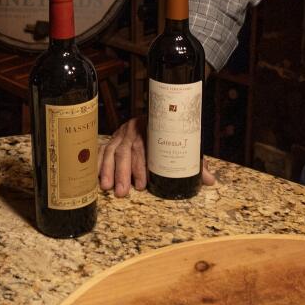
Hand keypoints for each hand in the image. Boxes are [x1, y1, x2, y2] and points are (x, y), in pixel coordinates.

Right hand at [97, 116, 218, 197]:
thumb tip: (209, 180)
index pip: (145, 146)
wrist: (157, 113)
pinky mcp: (111, 139)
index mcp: (151, 128)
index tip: (144, 183)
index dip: (141, 165)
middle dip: (123, 172)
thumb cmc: (168, 134)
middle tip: (123, 191)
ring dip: (108, 170)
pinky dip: (96, 162)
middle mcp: (133, 130)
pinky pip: (100, 150)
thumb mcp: (182, 144)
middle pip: (125, 151)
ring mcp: (120, 134)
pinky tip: (94, 176)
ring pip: (111, 151)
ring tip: (108, 187)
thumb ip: (194, 162)